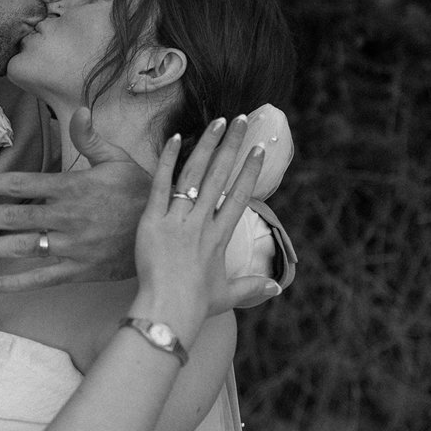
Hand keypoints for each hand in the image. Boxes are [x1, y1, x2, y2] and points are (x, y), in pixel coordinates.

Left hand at [0, 108, 150, 292]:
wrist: (167, 233)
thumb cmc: (141, 192)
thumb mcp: (119, 159)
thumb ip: (91, 138)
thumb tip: (78, 110)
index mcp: (71, 188)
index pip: (20, 184)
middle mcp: (66, 218)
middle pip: (11, 217)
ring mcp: (71, 247)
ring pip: (20, 248)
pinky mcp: (80, 270)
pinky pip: (43, 277)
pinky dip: (17, 282)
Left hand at [132, 116, 277, 343]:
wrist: (168, 310)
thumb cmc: (196, 305)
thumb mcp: (227, 296)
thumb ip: (251, 287)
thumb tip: (277, 288)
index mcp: (220, 237)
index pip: (240, 195)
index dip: (250, 170)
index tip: (258, 149)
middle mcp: (202, 223)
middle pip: (220, 176)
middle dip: (232, 146)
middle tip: (240, 120)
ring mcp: (178, 220)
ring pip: (194, 174)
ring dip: (207, 145)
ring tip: (217, 122)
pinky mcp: (153, 221)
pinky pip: (160, 185)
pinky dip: (167, 161)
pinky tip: (175, 137)